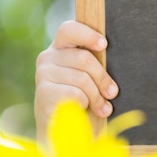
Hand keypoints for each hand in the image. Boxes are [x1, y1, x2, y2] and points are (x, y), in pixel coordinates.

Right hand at [34, 20, 118, 139]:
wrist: (58, 126)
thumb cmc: (79, 96)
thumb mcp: (88, 76)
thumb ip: (94, 66)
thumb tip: (111, 75)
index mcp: (60, 47)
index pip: (69, 29)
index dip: (87, 35)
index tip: (104, 45)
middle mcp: (47, 57)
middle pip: (84, 58)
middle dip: (102, 78)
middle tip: (112, 93)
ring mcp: (43, 74)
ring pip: (82, 79)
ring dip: (96, 96)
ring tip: (103, 107)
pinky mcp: (43, 92)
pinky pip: (75, 94)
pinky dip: (84, 104)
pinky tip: (83, 109)